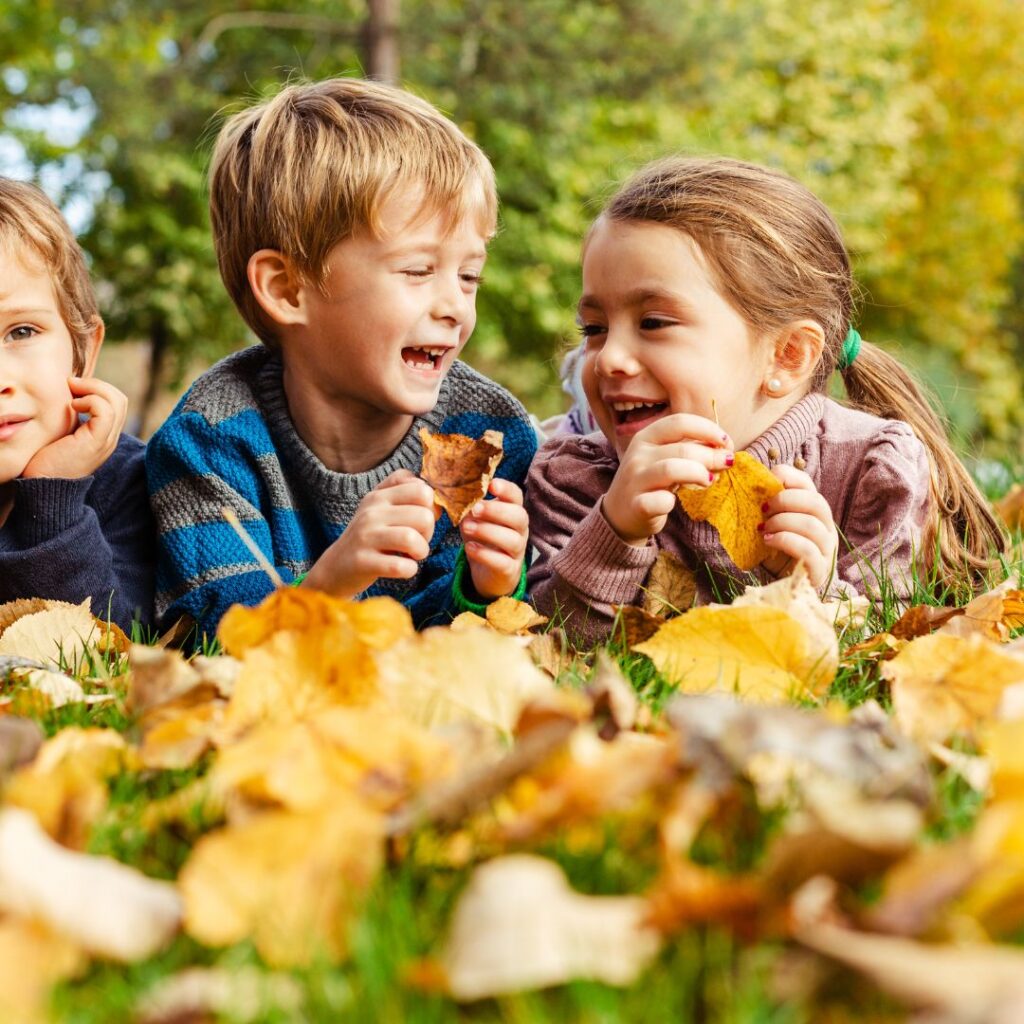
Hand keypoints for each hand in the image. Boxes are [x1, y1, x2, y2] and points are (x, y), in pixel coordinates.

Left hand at [22, 377, 127, 479]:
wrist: (42, 486)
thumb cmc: (46, 461)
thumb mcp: (64, 434)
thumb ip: (74, 418)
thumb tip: (71, 392)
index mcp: (104, 436)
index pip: (117, 403)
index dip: (98, 388)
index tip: (72, 388)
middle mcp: (110, 438)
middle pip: (121, 399)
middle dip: (97, 384)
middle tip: (72, 384)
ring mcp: (106, 441)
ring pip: (117, 401)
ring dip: (94, 388)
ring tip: (73, 391)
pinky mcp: (97, 442)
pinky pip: (106, 411)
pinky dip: (90, 400)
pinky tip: (73, 405)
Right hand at [303, 469, 434, 598]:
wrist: (336, 566)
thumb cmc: (369, 536)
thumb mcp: (381, 507)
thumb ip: (407, 492)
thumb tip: (437, 502)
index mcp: (379, 495)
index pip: (422, 490)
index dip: (430, 509)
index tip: (420, 522)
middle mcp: (372, 512)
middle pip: (424, 516)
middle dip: (428, 533)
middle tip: (416, 542)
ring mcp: (366, 536)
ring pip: (412, 539)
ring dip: (421, 551)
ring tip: (412, 556)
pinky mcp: (363, 561)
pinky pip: (401, 566)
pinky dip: (409, 570)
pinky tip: (403, 568)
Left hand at [460, 478, 528, 598]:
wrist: (487, 573)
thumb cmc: (482, 539)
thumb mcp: (474, 520)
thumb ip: (468, 506)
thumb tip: (454, 493)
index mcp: (512, 512)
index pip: (516, 496)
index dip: (506, 489)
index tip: (491, 485)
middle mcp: (520, 530)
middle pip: (519, 516)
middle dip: (496, 511)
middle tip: (474, 509)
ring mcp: (517, 551)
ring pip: (512, 539)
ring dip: (488, 531)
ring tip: (466, 528)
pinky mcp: (510, 569)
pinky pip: (503, 561)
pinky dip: (485, 554)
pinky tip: (469, 548)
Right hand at [602, 414, 732, 544]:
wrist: (620, 515)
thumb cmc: (651, 483)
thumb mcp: (665, 459)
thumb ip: (690, 450)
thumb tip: (724, 448)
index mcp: (645, 437)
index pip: (679, 422)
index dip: (708, 429)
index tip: (726, 442)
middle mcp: (638, 455)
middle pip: (682, 448)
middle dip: (712, 455)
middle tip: (726, 463)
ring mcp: (635, 480)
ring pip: (672, 469)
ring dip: (699, 474)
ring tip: (709, 480)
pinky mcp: (637, 505)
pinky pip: (661, 501)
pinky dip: (672, 502)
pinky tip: (674, 502)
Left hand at [759, 464, 838, 588]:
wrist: (785, 585)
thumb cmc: (776, 552)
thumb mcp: (770, 525)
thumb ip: (767, 506)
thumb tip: (751, 484)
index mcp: (813, 511)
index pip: (807, 484)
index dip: (787, 478)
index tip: (766, 484)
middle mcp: (825, 527)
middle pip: (816, 502)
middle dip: (785, 501)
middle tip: (763, 509)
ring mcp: (826, 549)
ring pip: (812, 526)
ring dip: (783, 523)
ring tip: (763, 529)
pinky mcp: (820, 569)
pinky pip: (808, 550)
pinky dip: (785, 541)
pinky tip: (768, 542)